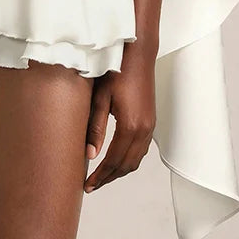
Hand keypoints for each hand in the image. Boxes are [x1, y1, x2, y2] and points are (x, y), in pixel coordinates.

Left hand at [83, 46, 156, 191]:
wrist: (138, 54)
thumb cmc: (118, 69)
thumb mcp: (101, 98)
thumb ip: (95, 127)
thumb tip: (90, 153)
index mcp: (131, 126)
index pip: (113, 161)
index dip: (100, 176)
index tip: (87, 184)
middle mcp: (144, 130)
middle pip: (126, 165)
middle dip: (109, 178)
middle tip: (92, 185)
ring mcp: (150, 126)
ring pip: (136, 160)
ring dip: (120, 171)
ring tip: (102, 175)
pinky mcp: (151, 121)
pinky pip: (142, 149)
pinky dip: (129, 159)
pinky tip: (117, 158)